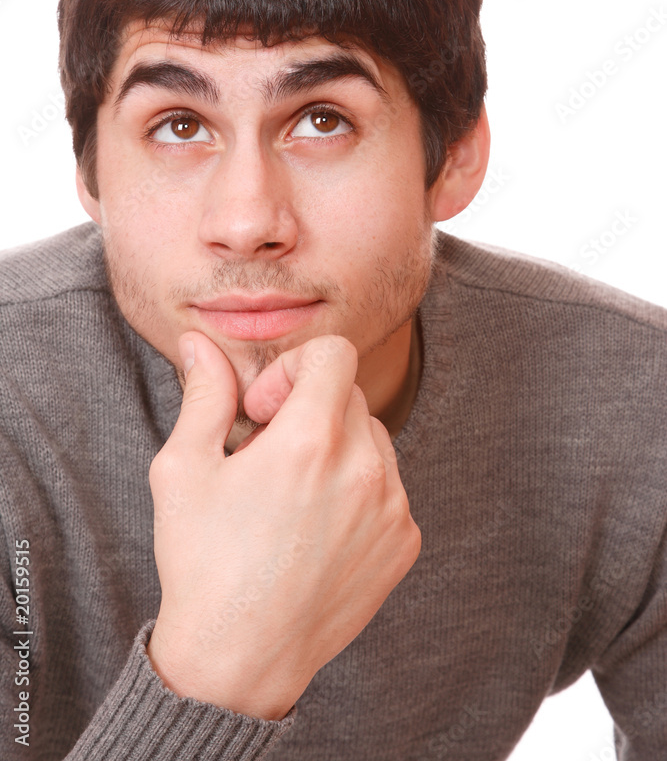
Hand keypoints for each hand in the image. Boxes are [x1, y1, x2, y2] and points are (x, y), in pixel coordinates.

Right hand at [147, 330, 420, 719]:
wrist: (238, 660)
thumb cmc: (202, 563)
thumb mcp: (185, 468)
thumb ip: (205, 394)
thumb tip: (203, 343)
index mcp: (311, 441)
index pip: (334, 353)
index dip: (292, 368)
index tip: (264, 411)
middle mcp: (365, 468)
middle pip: (349, 394)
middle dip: (308, 408)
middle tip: (267, 455)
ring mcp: (392, 508)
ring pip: (373, 438)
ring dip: (336, 447)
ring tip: (292, 496)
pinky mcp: (405, 542)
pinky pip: (389, 485)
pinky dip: (358, 489)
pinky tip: (316, 527)